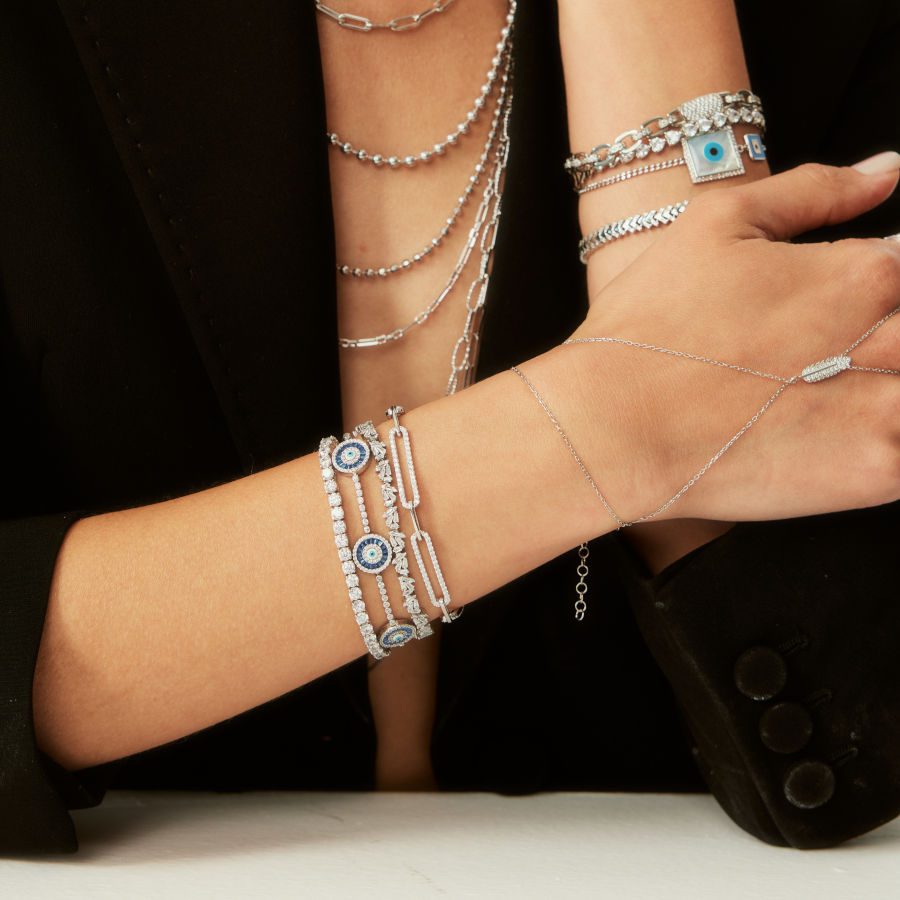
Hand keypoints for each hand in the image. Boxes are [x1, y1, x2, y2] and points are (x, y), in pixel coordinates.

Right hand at [558, 158, 899, 525]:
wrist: (613, 426)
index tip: (844, 309)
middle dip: (887, 332)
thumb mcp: (718, 223)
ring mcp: (886, 413)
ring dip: (890, 377)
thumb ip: (815, 190)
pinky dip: (892, 437)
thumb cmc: (652, 326)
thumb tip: (888, 171)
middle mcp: (888, 340)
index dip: (886, 284)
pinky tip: (856, 432)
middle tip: (828, 351)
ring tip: (832, 383)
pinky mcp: (874, 473)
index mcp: (864, 273)